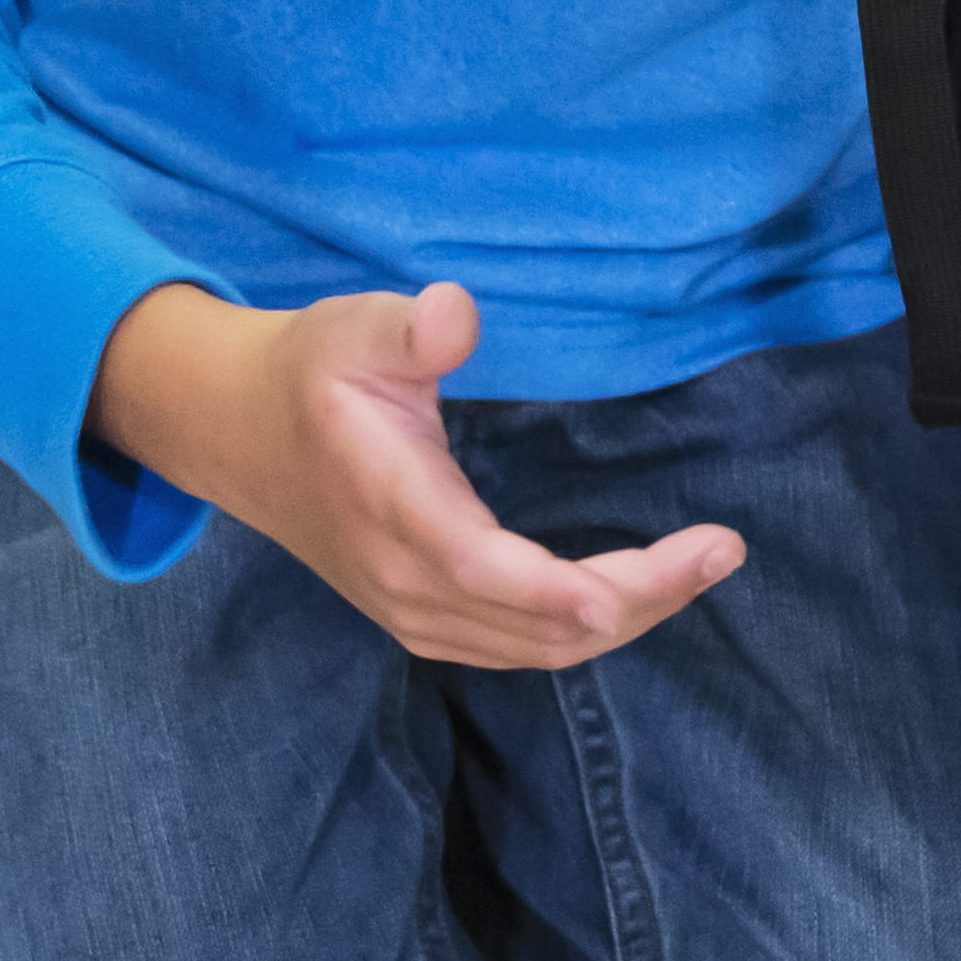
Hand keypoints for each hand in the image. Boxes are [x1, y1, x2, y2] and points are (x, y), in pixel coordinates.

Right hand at [88, 284, 739, 668]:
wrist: (237, 434)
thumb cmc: (309, 374)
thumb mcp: (351, 328)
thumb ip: (407, 326)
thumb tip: (457, 311)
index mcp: (394, 508)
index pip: (487, 569)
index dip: (567, 588)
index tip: (645, 582)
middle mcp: (406, 580)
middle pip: (538, 626)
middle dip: (641, 598)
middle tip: (723, 550)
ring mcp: (412, 612)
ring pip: (536, 649)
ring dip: (626, 619)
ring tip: (701, 566)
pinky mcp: (422, 620)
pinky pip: (518, 649)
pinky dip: (583, 630)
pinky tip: (637, 592)